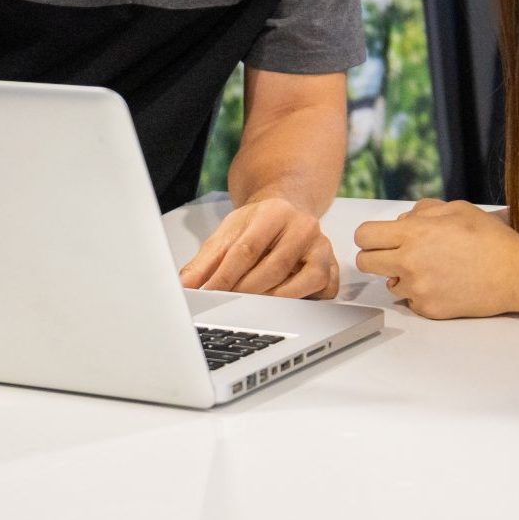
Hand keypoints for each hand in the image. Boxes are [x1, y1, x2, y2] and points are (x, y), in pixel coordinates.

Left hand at [180, 198, 339, 298]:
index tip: (209, 295)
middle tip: (227, 306)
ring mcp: (322, 247)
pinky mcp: (333, 266)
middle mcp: (303, 226)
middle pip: (274, 267)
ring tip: (253, 309)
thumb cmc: (257, 225)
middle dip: (247, 292)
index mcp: (273, 212)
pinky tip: (287, 308)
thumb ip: (205, 261)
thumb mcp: (227, 233)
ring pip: (304, 281)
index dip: (226, 276)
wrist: (288, 210)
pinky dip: (306, 303)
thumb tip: (185, 286)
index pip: (247, 249)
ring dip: (276, 301)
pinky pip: (325, 292)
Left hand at [352, 199, 518, 319]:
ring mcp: (418, 289)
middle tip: (396, 254)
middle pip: (366, 263)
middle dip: (376, 256)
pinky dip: (420, 293)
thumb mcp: (456, 208)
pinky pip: (410, 300)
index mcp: (414, 234)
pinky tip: (443, 283)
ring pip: (389, 283)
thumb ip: (423, 210)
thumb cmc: (489, 238)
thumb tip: (402, 221)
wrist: (515, 274)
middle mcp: (410, 263)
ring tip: (431, 269)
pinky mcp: (429, 309)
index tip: (379, 238)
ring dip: (401, 276)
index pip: (364, 236)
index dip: (369, 236)